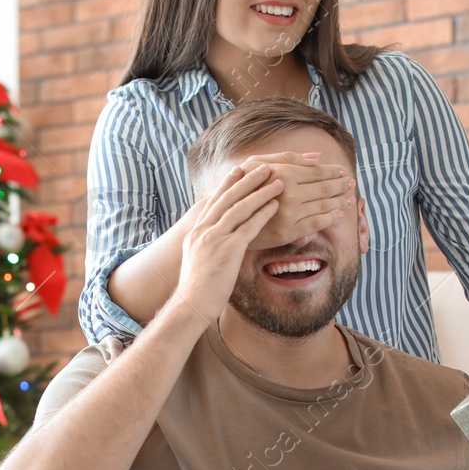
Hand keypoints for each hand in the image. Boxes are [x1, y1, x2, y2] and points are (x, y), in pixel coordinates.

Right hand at [173, 164, 283, 320]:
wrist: (192, 303)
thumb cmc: (198, 287)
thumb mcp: (198, 259)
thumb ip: (208, 244)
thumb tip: (220, 240)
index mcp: (196, 230)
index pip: (214, 200)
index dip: (228, 183)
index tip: (240, 169)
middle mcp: (204, 230)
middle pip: (227, 197)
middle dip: (247, 180)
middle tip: (263, 166)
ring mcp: (215, 238)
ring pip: (239, 207)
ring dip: (260, 192)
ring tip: (276, 181)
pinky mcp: (228, 249)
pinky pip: (248, 226)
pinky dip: (262, 213)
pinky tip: (275, 205)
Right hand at [234, 151, 358, 249]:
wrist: (224, 216)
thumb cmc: (242, 185)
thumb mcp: (259, 164)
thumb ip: (289, 158)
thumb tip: (317, 157)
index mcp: (283, 174)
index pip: (316, 172)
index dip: (333, 172)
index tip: (344, 171)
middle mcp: (288, 193)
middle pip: (324, 188)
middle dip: (341, 185)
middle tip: (352, 183)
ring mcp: (289, 214)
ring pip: (323, 206)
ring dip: (340, 201)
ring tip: (350, 198)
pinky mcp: (288, 232)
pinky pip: (316, 224)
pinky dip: (330, 218)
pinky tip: (338, 214)